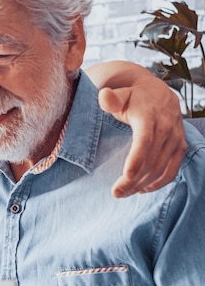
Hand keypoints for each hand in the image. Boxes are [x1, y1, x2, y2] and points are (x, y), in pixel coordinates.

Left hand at [98, 82, 185, 197]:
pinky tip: (143, 189)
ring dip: (143, 185)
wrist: (157, 92)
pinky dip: (159, 183)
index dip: (136, 160)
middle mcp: (166, 129)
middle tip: (116, 193)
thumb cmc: (132, 97)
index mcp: (149, 117)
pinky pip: (172, 170)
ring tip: (125, 193)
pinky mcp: (180, 147)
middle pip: (151, 161)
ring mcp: (176, 139)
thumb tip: (104, 95)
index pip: (144, 141)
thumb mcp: (119, 94)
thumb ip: (110, 99)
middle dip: (133, 180)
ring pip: (161, 169)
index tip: (125, 178)